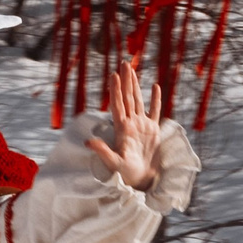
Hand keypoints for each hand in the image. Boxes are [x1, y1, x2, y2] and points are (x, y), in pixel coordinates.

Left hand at [87, 57, 160, 191]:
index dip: (115, 90)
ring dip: (135, 85)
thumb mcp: (113, 162)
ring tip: (132, 70)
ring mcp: (142, 125)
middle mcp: (131, 123)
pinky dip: (155, 100)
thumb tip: (87, 142)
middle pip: (127, 98)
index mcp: (122, 129)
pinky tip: (154, 87)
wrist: (140, 179)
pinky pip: (155, 111)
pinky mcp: (153, 130)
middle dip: (125, 80)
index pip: (118, 105)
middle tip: (124, 63)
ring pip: (138, 101)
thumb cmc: (125, 173)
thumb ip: (102, 151)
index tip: (113, 75)